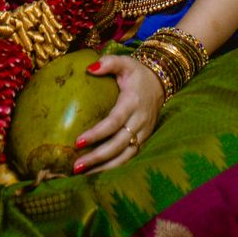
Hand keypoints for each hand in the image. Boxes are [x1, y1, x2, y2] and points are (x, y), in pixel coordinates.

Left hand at [71, 54, 164, 174]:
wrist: (161, 82)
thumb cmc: (137, 73)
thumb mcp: (125, 62)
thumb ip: (109, 63)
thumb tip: (89, 68)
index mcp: (133, 102)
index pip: (114, 122)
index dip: (97, 134)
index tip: (78, 142)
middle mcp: (139, 121)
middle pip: (118, 144)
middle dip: (97, 157)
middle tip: (76, 166)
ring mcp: (143, 133)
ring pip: (124, 156)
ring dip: (104, 167)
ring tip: (82, 174)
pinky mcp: (143, 140)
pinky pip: (129, 157)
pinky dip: (113, 166)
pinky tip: (96, 171)